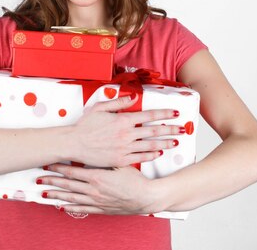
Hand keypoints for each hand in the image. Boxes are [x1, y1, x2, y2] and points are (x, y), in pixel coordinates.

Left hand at [38, 163, 160, 214]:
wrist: (146, 197)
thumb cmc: (135, 179)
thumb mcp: (120, 163)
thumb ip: (104, 157)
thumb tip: (93, 148)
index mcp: (97, 176)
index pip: (72, 172)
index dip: (58, 168)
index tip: (48, 165)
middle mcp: (94, 190)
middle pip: (68, 185)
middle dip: (52, 181)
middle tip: (39, 178)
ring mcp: (96, 201)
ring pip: (72, 198)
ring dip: (57, 195)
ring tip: (44, 193)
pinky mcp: (101, 209)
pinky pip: (82, 208)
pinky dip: (70, 207)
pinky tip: (62, 206)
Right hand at [68, 95, 182, 167]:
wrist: (74, 144)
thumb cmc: (85, 126)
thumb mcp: (100, 108)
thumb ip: (118, 102)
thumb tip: (133, 97)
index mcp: (123, 120)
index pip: (149, 115)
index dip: (164, 114)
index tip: (175, 113)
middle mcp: (126, 134)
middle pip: (154, 131)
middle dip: (170, 129)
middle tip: (182, 129)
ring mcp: (124, 148)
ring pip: (150, 145)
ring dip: (165, 143)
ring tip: (176, 142)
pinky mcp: (120, 160)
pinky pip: (140, 158)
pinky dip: (151, 155)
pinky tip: (158, 153)